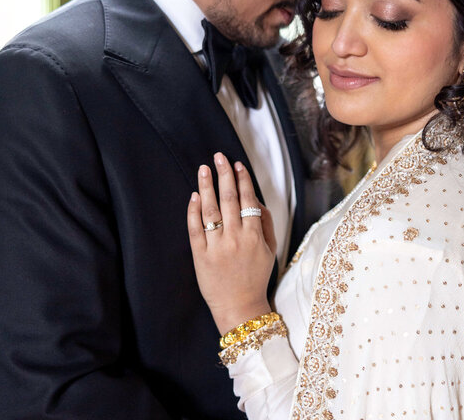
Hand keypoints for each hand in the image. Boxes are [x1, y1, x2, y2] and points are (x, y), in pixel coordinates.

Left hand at [187, 153, 275, 333]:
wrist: (240, 307)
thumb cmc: (255, 276)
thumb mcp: (270, 250)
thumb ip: (265, 223)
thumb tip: (255, 200)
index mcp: (254, 236)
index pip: (248, 200)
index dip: (243, 180)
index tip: (238, 164)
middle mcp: (236, 238)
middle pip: (229, 199)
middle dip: (224, 175)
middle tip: (219, 157)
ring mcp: (216, 247)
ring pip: (211, 210)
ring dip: (207, 186)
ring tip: (204, 169)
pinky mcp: (200, 255)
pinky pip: (195, 229)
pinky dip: (194, 211)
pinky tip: (194, 195)